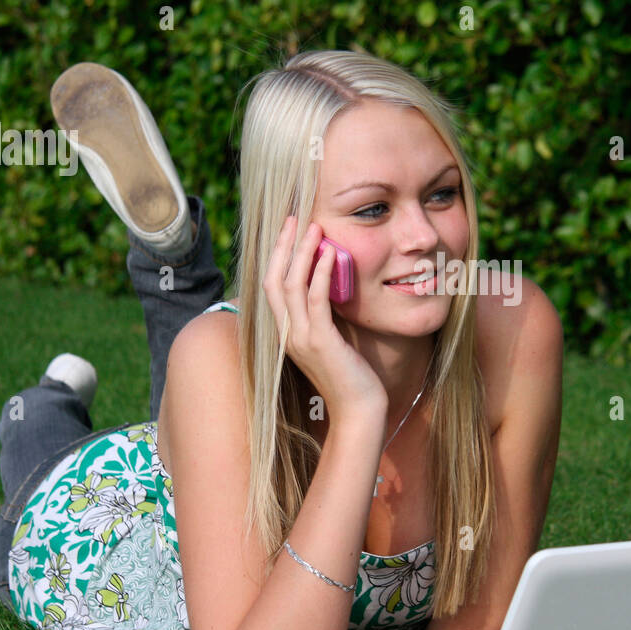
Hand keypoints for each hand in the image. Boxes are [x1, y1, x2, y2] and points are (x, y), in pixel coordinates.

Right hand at [261, 216, 387, 421]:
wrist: (358, 412)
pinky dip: (321, 274)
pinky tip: (330, 254)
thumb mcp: (333, 341)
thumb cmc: (351, 377)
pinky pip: (316, 301)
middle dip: (283, 246)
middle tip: (294, 217)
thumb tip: (332, 286)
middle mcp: (287, 334)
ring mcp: (301, 339)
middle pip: (273, 280)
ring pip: (291, 285)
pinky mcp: (321, 342)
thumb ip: (325, 316)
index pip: (272, 287)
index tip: (289, 231)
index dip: (278, 256)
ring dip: (302, 253)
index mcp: (287, 333)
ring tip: (314, 227)